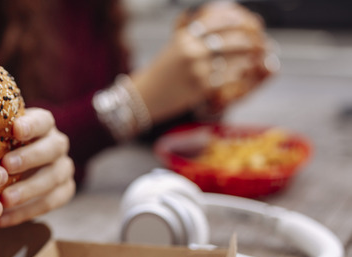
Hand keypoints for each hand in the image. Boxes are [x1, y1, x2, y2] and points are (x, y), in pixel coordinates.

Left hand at [0, 107, 74, 226]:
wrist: (11, 172)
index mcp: (43, 125)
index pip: (43, 120)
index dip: (32, 125)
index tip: (16, 130)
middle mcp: (57, 144)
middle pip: (52, 149)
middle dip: (29, 158)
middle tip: (6, 167)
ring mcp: (63, 168)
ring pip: (53, 178)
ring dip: (27, 190)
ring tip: (3, 201)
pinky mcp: (64, 191)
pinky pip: (51, 203)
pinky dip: (26, 212)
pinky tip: (2, 220)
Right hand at [131, 1, 276, 121]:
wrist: (144, 97)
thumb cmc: (159, 72)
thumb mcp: (170, 47)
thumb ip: (184, 30)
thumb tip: (191, 12)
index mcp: (185, 38)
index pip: (217, 22)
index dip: (236, 21)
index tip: (248, 22)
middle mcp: (192, 52)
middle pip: (230, 40)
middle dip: (249, 40)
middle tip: (259, 42)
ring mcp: (197, 70)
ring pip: (233, 60)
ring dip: (248, 58)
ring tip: (257, 57)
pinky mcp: (201, 88)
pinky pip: (228, 78)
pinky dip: (239, 75)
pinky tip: (245, 73)